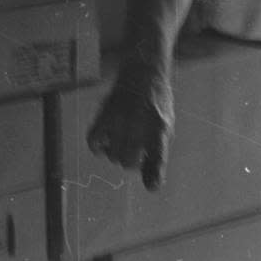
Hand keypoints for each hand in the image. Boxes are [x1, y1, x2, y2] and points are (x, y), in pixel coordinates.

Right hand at [86, 59, 173, 190]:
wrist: (144, 74)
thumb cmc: (157, 106)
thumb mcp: (166, 127)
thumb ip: (158, 154)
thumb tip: (151, 186)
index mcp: (159, 128)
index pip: (158, 156)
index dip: (155, 173)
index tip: (152, 186)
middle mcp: (139, 125)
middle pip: (128, 163)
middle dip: (132, 162)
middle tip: (135, 150)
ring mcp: (120, 120)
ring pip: (112, 156)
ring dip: (116, 154)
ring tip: (123, 140)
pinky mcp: (104, 115)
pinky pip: (93, 142)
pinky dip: (98, 148)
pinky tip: (105, 142)